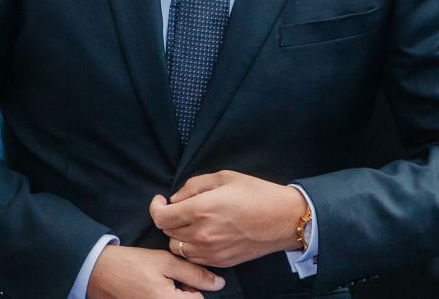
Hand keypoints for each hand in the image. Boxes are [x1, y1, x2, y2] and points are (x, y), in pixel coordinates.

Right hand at [87, 244, 224, 298]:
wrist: (100, 272)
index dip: (196, 286)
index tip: (183, 275)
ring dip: (177, 296)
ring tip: (163, 284)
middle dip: (187, 293)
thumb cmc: (133, 264)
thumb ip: (194, 273)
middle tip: (171, 279)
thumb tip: (219, 284)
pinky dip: (166, 297)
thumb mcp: (165, 262)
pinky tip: (154, 289)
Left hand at [149, 170, 307, 268]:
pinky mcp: (220, 261)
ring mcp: (211, 251)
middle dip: (169, 218)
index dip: (155, 208)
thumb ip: (194, 186)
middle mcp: (201, 234)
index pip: (161, 217)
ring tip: (191, 222)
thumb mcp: (224, 177)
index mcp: (200, 210)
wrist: (283, 220)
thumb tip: (175, 199)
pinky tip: (203, 235)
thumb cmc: (256, 193)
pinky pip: (194, 258)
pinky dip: (191, 247)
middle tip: (180, 208)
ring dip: (179, 234)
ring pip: (178, 248)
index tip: (161, 200)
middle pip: (168, 232)